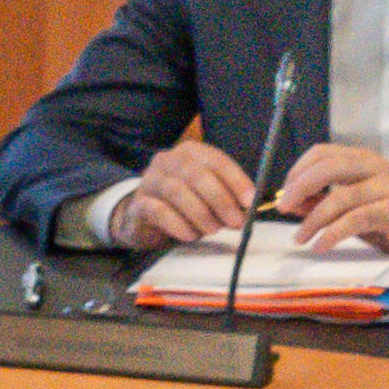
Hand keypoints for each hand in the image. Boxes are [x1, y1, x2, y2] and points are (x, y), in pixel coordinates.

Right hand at [100, 139, 260, 254]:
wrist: (143, 218)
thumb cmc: (183, 205)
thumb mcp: (208, 196)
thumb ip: (228, 197)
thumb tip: (249, 207)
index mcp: (190, 153)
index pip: (216, 160)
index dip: (235, 180)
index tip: (250, 201)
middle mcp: (167, 161)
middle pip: (196, 174)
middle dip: (220, 199)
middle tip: (234, 222)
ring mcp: (150, 180)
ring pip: (176, 191)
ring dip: (200, 214)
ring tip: (212, 230)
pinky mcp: (138, 204)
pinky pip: (158, 211)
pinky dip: (178, 225)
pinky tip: (190, 235)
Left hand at [276, 145, 388, 260]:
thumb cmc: (386, 220)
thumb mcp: (349, 209)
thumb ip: (322, 202)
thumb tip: (291, 202)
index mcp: (362, 160)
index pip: (323, 153)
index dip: (298, 170)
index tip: (284, 193)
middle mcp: (376, 167)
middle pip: (330, 167)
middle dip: (301, 187)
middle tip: (284, 208)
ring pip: (342, 196)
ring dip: (314, 218)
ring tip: (300, 237)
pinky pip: (359, 219)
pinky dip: (335, 233)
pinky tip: (321, 245)